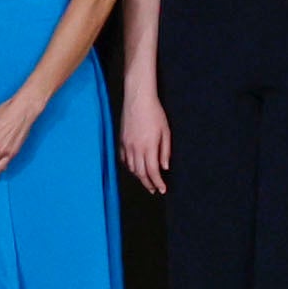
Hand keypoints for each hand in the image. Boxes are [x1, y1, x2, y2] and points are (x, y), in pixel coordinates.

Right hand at [119, 79, 172, 193]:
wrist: (138, 98)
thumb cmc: (154, 112)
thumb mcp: (165, 131)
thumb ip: (165, 151)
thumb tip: (164, 167)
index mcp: (148, 147)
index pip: (152, 171)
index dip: (157, 182)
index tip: (162, 189)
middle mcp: (135, 148)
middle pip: (140, 173)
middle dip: (148, 184)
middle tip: (154, 190)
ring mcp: (126, 145)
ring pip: (131, 168)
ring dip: (139, 177)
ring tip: (146, 181)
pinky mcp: (121, 140)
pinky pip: (124, 159)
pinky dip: (129, 167)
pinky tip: (134, 168)